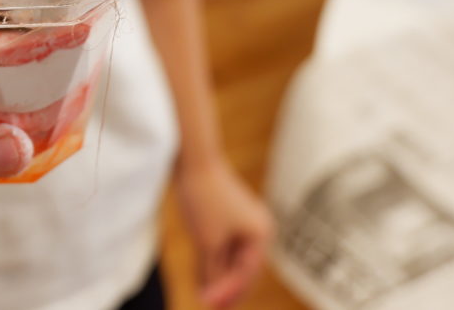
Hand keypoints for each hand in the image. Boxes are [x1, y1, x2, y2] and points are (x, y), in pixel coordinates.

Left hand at [175, 159, 273, 308]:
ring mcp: (243, 220)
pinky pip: (223, 243)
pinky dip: (213, 259)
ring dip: (219, 275)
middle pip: (243, 267)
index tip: (211, 307)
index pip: (246, 273)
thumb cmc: (204, 198)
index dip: (228, 293)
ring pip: (231, 256)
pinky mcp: (227, 214)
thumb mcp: (207, 240)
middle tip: (211, 308)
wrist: (193, 159)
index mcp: (260, 234)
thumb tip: (210, 296)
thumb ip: (211, 270)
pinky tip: (201, 273)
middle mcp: (257, 228)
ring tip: (205, 295)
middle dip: (227, 288)